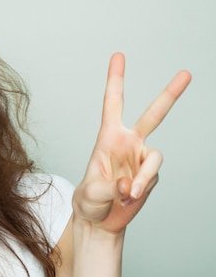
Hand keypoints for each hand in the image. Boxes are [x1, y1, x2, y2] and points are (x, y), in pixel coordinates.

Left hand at [73, 53, 190, 233]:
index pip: (113, 103)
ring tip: (126, 194)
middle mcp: (128, 144)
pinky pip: (153, 177)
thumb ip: (108, 188)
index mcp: (108, 138)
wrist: (99, 221)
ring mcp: (142, 159)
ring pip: (156, 157)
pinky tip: (129, 198)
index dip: (116, 80)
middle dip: (170, 94)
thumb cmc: (88, 202)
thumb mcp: (89, 194)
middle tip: (187, 73)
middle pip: (153, 115)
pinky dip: (142, 189)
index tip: (119, 55)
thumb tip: (129, 185)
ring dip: (143, 178)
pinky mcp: (151, 175)